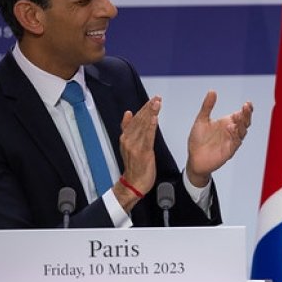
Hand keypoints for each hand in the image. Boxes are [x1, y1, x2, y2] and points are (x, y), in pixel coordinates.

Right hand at [117, 96, 160, 210]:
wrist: (133, 183)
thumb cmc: (134, 165)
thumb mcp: (129, 145)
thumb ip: (129, 129)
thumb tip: (128, 113)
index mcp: (125, 137)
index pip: (135, 119)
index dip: (144, 108)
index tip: (152, 99)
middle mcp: (128, 140)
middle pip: (139, 120)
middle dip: (148, 108)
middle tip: (157, 98)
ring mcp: (135, 146)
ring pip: (143, 126)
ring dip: (150, 114)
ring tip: (156, 103)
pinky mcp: (143, 152)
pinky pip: (147, 137)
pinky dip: (150, 126)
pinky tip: (154, 118)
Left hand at [186, 90, 253, 186]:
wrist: (194, 159)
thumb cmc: (198, 140)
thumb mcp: (201, 120)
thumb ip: (207, 106)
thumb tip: (212, 91)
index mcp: (227, 123)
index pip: (240, 115)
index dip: (246, 109)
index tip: (247, 103)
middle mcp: (231, 131)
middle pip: (245, 122)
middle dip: (247, 115)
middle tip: (247, 107)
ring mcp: (231, 141)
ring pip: (242, 131)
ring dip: (242, 124)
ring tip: (239, 116)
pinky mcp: (229, 151)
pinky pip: (236, 142)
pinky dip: (235, 135)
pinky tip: (231, 128)